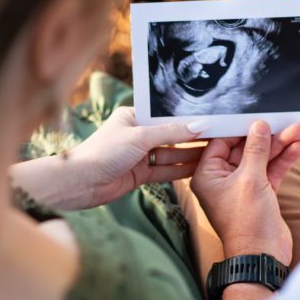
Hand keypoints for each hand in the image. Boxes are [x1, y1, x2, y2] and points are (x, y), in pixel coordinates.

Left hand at [67, 107, 205, 207]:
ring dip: (190, 155)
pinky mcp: (138, 174)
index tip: (211, 120)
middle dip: (193, 138)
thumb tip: (199, 125)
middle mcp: (136, 134)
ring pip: (170, 154)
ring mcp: (138, 155)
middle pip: (171, 135)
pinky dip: (180, 170)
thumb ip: (171, 132)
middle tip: (220, 137)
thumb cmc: (103, 152)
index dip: (188, 119)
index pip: (167, 116)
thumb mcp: (140, 137)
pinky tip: (199, 168)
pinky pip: (164, 170)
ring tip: (216, 153)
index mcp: (133, 116)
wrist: (80, 182)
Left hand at [190, 120, 299, 264]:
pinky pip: (270, 171)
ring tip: (298, 129)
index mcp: (207, 175)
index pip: (221, 142)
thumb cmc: (247, 221)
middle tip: (285, 120)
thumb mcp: (250, 179)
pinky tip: (297, 147)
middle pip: (244, 149)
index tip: (256, 115)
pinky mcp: (260, 194)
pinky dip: (283, 160)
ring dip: (279, 146)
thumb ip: (255, 150)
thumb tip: (258, 126)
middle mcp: (222, 180)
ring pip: (261, 159)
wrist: (262, 256)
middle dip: (266, 136)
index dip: (239, 128)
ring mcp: (242, 187)